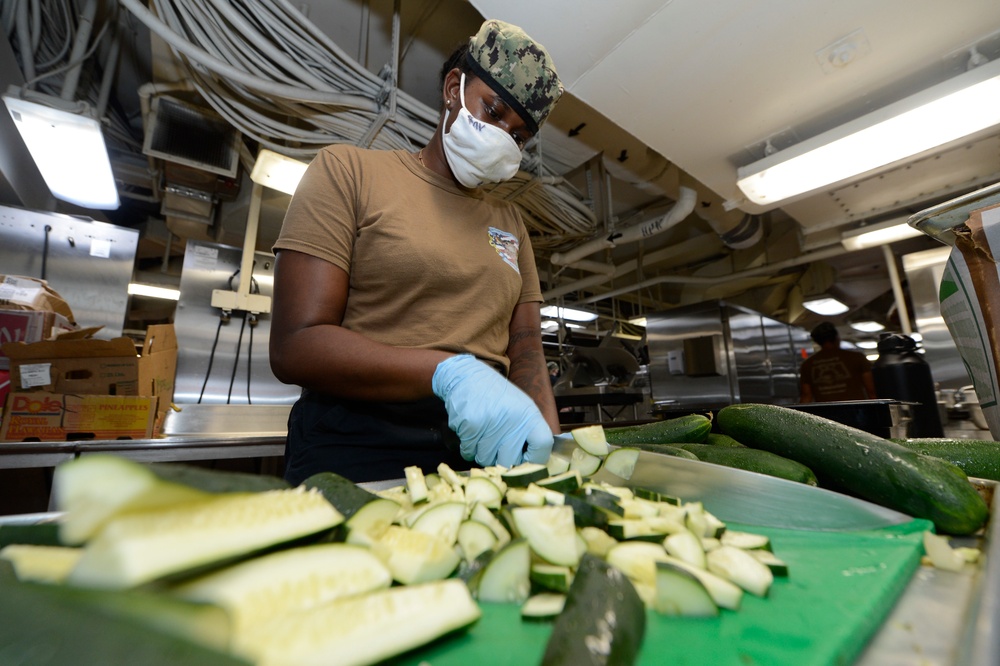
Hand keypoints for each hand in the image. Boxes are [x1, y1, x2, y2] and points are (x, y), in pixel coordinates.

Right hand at [432, 354, 552, 466]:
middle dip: (501, 461)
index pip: (543, 445)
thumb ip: (527, 432)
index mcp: (529, 414)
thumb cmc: (495, 395)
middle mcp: (513, 420)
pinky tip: (470, 432)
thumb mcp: (520, 407)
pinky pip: (469, 452)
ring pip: (486, 459)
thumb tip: (531, 463)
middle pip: (510, 461)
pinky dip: (468, 447)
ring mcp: (491, 423)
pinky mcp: (472, 425)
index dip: (535, 460)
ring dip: (481, 453)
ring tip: (481, 435)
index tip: (525, 461)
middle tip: (496, 450)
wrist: (466, 376)